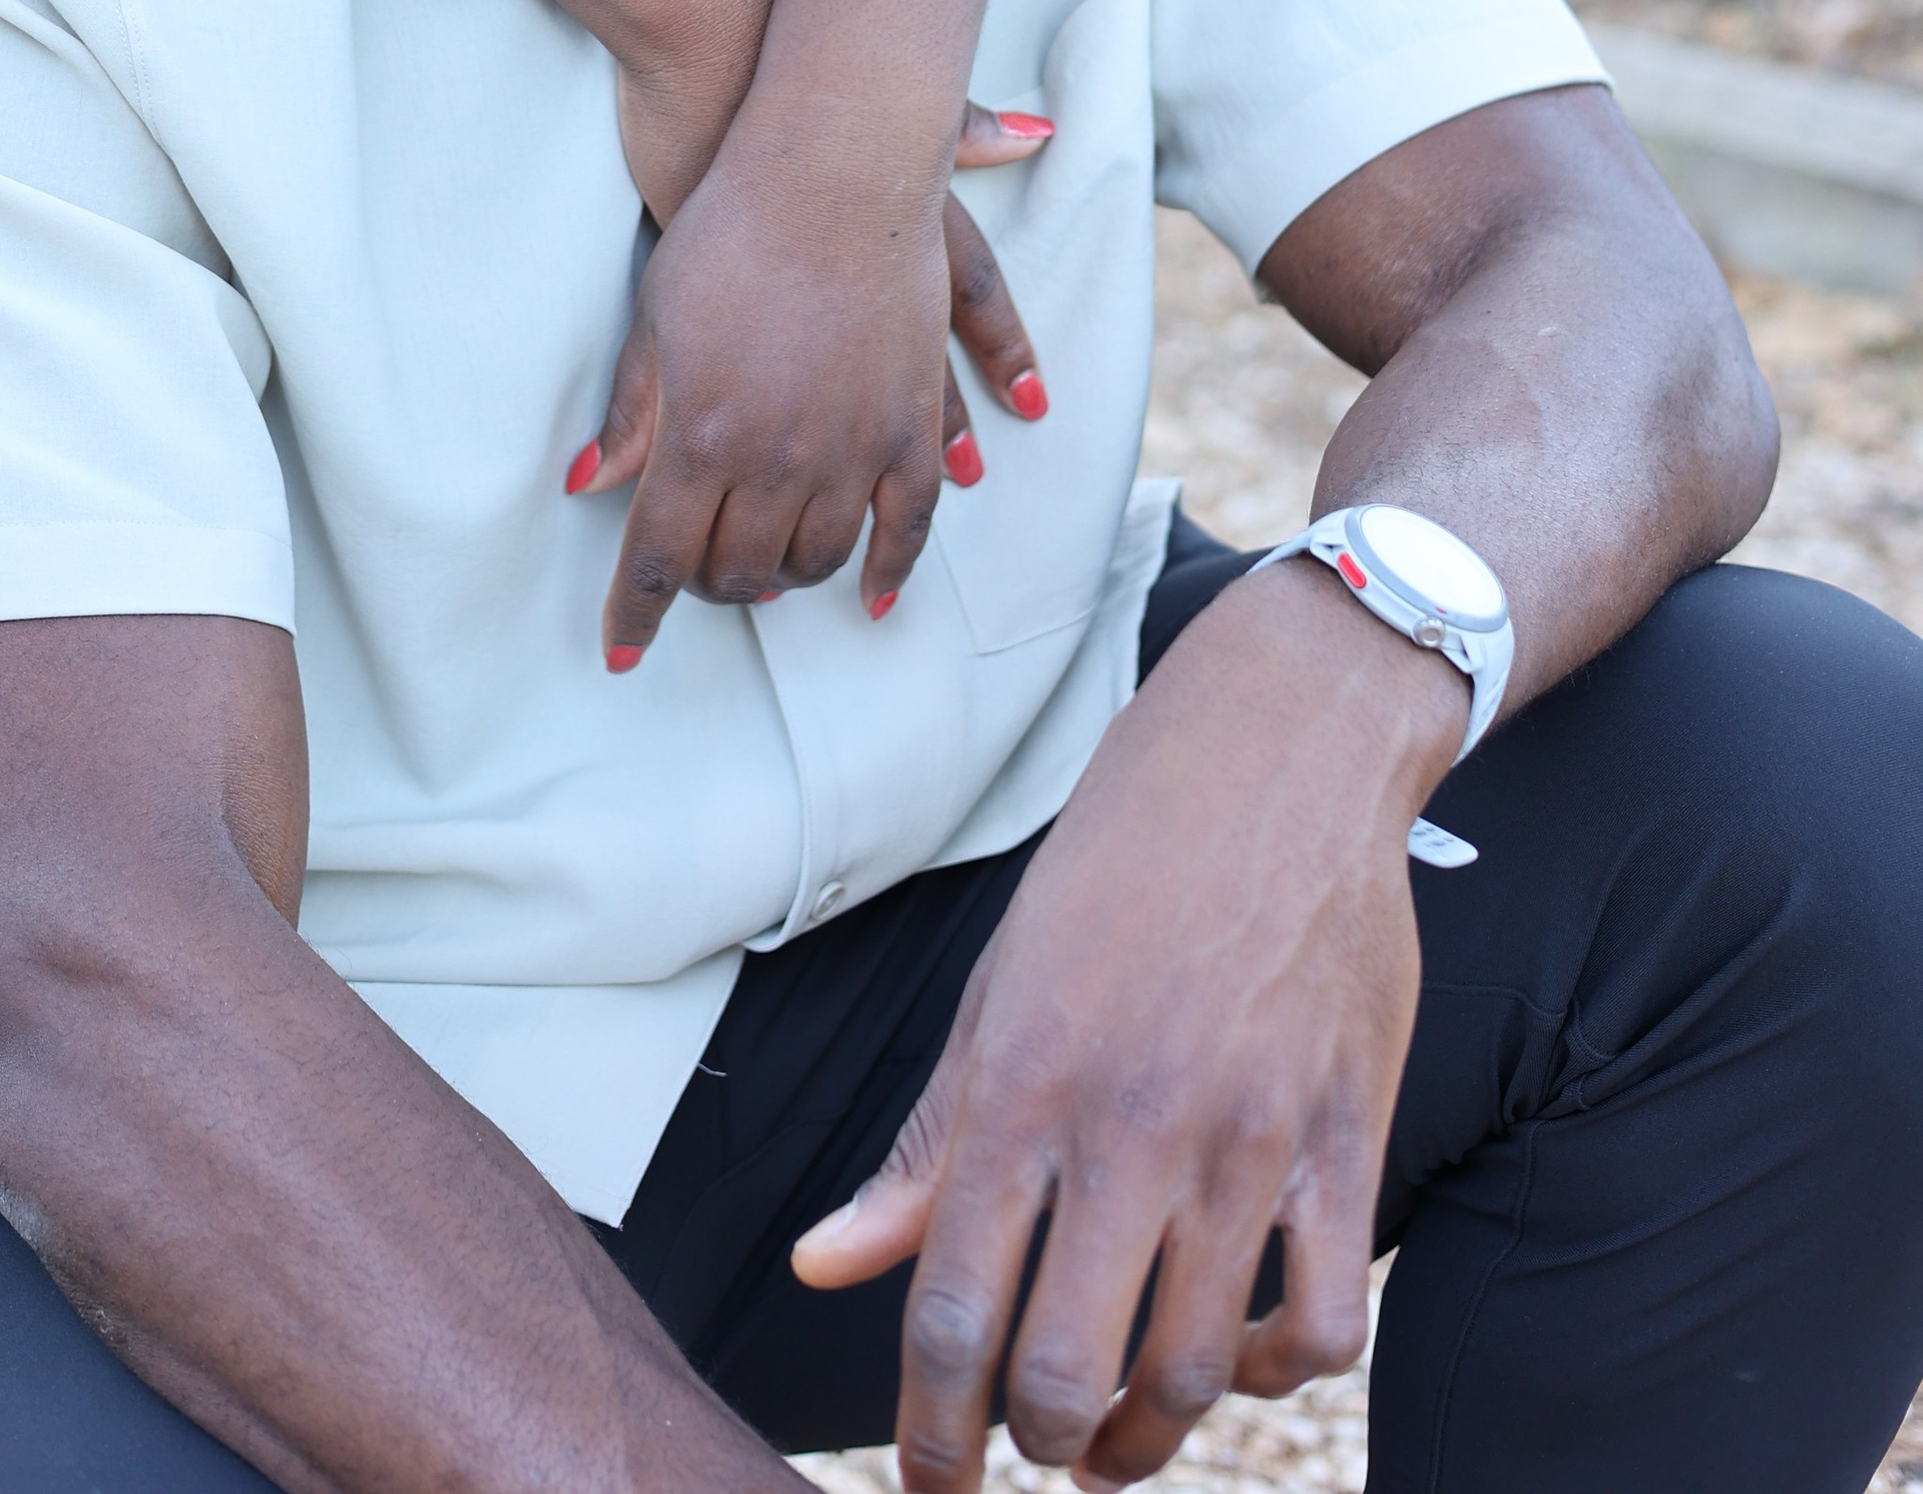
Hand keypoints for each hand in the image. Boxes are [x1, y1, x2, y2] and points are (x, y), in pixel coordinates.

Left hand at [575, 98, 1054, 661]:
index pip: (660, 559)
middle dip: (707, 588)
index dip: (639, 614)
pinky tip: (868, 592)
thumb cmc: (728, 230)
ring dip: (784, 577)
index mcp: (702, 435)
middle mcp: (778, 458)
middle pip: (738, 569)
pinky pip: (908, 523)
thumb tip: (588, 485)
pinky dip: (888, 568)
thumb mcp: (659, 319)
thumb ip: (634, 410)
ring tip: (762, 568)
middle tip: (694, 576)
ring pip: (816, 559)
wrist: (833, 168)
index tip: (623, 650)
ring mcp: (854, 446)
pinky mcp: (913, 423)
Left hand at [791, 563, 1464, 1487]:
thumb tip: (824, 1270)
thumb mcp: (998, 989)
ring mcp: (1249, 1134)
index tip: (931, 1480)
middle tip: (1029, 1446)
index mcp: (1022, 1082)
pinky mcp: (1347, 1133)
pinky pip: (1323, 1323)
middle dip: (1034, 1443)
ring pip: (1196, 1371)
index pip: (951, 1314)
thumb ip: (925, 1149)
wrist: (1275, 751)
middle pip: (1065, 1372)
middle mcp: (1131, 1120)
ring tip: (1113, 1437)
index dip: (930, 1432)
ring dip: (1143, 1438)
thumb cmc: (1116, 868)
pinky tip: (1236, 1356)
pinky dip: (1275, 1375)